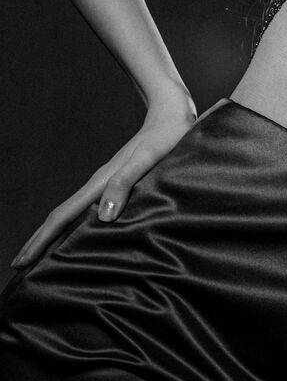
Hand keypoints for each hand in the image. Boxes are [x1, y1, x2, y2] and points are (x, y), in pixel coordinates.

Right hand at [10, 94, 198, 267]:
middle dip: (39, 241)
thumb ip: (125, 183)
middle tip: (19, 266)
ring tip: (41, 256)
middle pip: (61, 216)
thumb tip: (103, 217)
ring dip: (54, 235)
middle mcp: (98, 184)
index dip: (42, 240)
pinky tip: (80, 235)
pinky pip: (87, 209)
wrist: (172, 114)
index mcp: (101, 182)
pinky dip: (75, 226)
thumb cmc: (166, 137)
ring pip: (72, 213)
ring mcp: (105, 182)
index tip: (22, 262)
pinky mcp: (116, 181)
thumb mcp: (148, 159)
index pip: (63, 216)